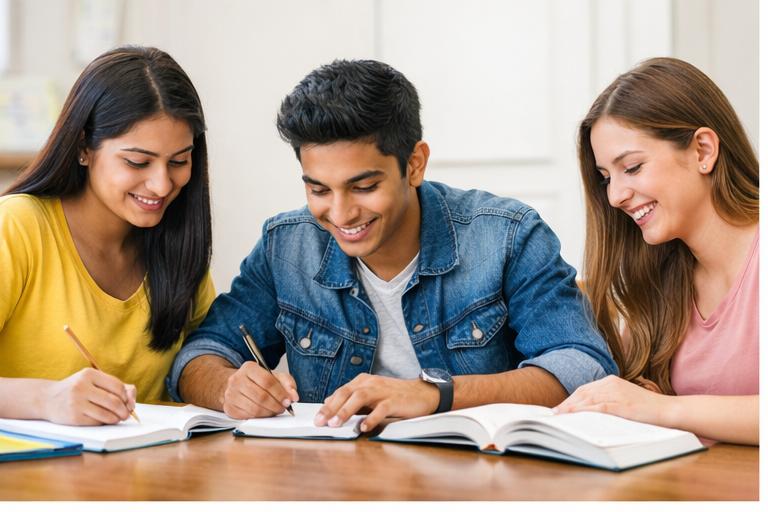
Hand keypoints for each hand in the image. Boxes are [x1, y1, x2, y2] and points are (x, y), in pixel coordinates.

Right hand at [43, 368, 136, 424]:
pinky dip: (104, 423)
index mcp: (89, 374)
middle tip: (126, 414)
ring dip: (116, 418)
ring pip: (106, 413)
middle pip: (113, 401)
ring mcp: (76, 402)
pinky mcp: (73, 417)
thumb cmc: (76, 390)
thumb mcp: (92, 381)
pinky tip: (104, 420)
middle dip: (124, 410)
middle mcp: (81, 387)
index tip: (128, 402)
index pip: (117, 386)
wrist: (47, 399)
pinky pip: (96, 422)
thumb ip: (114, 386)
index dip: (126, 396)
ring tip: (118, 418)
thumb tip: (132, 398)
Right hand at [221, 361, 298, 418]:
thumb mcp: (274, 376)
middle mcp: (236, 380)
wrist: (238, 385)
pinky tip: (264, 413)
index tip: (288, 400)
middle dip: (275, 405)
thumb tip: (293, 396)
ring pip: (254, 409)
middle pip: (261, 396)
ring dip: (269, 413)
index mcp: (249, 368)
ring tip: (274, 410)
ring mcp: (231, 394)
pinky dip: (259, 417)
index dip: (280, 393)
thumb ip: (287, 383)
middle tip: (283, 408)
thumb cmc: (258, 381)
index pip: (267, 381)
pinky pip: (247, 416)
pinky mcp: (229, 408)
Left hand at [314, 373, 438, 431]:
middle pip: (346, 393)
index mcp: (362, 381)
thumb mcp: (370, 395)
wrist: (422, 393)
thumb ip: (351, 400)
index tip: (316, 419)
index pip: (340, 392)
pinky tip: (363, 427)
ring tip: (335, 424)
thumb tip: (328, 404)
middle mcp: (370, 383)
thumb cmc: (395, 396)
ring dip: (346, 411)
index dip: (326, 406)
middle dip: (331, 408)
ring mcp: (383, 391)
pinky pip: (381, 408)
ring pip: (360, 397)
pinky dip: (371, 418)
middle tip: (320, 422)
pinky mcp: (395, 400)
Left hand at [553, 375, 669, 424]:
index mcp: (611, 381)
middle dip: (567, 403)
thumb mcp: (623, 400)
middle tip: (554, 414)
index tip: (559, 408)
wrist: (668, 410)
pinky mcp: (622, 404)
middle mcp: (611, 384)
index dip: (570, 399)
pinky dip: (584, 410)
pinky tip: (575, 415)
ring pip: (588, 398)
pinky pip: (599, 406)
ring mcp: (617, 393)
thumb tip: (587, 411)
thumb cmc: (646, 409)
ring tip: (559, 415)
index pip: (584, 389)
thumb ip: (606, 402)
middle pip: (582, 393)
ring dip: (571, 407)